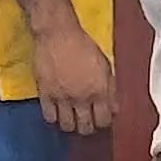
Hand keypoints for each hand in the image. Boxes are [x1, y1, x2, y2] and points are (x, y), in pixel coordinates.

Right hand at [32, 22, 116, 137]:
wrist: (58, 34)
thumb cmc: (83, 45)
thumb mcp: (104, 65)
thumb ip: (110, 88)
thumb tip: (114, 109)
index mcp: (100, 90)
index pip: (104, 120)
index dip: (102, 122)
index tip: (99, 119)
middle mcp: (82, 97)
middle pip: (85, 127)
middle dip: (87, 127)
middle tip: (85, 121)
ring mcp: (62, 97)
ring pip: (66, 126)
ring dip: (70, 125)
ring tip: (70, 117)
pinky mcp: (45, 94)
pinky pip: (49, 117)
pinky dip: (53, 117)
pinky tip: (56, 110)